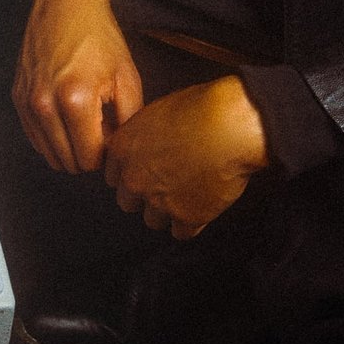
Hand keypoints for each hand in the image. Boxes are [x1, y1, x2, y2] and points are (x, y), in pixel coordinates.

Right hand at [13, 0, 143, 175]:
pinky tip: (66, 117)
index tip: (113, 135)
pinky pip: (35, 138)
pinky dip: (52, 137)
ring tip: (84, 123)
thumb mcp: (127, 78)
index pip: (91, 158)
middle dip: (89, 153)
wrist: (65, 3)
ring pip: (49, 155)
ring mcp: (27, 102)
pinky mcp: (17, 98)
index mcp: (75, 100)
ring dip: (70, 148)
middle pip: (69, 162)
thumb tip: (119, 152)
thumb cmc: (97, 36)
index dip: (108, 154)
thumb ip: (128, 122)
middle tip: (101, 129)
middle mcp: (45, 105)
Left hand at [100, 75, 268, 237]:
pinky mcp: (186, 217)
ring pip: (153, 220)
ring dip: (168, 211)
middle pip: (128, 201)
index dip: (131, 174)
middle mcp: (134, 178)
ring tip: (187, 196)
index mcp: (123, 149)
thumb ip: (146, 134)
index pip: (114, 176)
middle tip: (167, 186)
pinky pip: (182, 233)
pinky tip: (202, 209)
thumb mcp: (158, 112)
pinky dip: (192, 223)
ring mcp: (158, 201)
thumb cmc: (200, 109)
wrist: (228, 127)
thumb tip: (151, 142)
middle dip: (144, 196)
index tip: (144, 174)